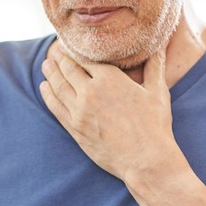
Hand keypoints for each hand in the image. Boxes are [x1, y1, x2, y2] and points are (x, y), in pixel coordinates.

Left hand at [39, 44, 178, 183]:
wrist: (146, 160)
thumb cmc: (155, 125)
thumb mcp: (157, 92)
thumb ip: (155, 66)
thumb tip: (160, 46)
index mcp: (110, 78)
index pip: (86, 58)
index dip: (77, 51)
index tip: (72, 45)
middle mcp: (90, 91)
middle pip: (69, 69)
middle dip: (60, 59)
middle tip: (55, 51)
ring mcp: (79, 111)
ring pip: (59, 86)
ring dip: (51, 73)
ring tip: (46, 65)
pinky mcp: (74, 128)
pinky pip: (55, 107)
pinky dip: (48, 95)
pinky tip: (45, 88)